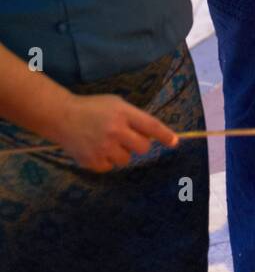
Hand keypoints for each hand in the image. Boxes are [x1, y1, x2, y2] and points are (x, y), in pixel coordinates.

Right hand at [52, 94, 176, 171]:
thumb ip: (134, 117)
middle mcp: (115, 131)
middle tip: (127, 138)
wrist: (62, 117)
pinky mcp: (92, 161)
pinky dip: (106, 161)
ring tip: (107, 142)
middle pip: (143, 148)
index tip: (175, 142)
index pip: (151, 126)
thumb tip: (152, 135)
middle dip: (139, 145)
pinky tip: (96, 149)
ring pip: (126, 160)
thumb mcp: (116, 104)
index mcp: (123, 113)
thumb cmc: (93, 108)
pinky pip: (110, 167)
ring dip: (121, 153)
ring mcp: (103, 148)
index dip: (165, 135)